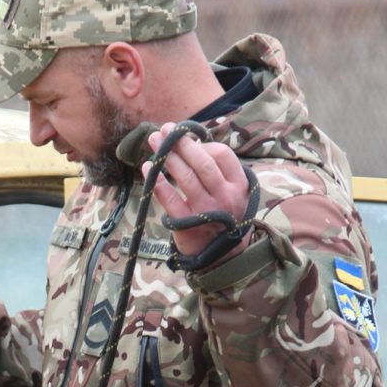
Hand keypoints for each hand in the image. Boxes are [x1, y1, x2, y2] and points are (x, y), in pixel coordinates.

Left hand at [142, 123, 250, 257]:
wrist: (222, 256)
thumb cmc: (223, 215)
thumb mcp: (232, 192)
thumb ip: (219, 170)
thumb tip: (190, 141)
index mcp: (239, 186)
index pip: (222, 155)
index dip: (202, 143)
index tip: (187, 137)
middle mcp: (225, 198)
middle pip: (202, 163)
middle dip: (181, 143)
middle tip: (164, 130)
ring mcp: (207, 212)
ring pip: (186, 178)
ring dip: (168, 157)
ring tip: (153, 142)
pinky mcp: (188, 225)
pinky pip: (170, 200)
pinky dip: (158, 182)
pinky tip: (147, 168)